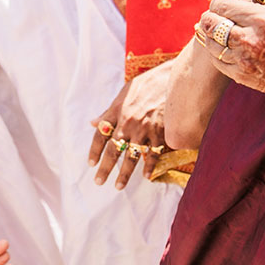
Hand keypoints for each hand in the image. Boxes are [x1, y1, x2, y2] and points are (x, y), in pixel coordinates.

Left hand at [89, 59, 176, 188]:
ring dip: (125, 173)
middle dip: (105, 168)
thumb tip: (93, 122)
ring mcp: (145, 129)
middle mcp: (128, 122)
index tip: (91, 163)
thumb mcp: (124, 93)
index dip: (94, 150)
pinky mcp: (161, 132)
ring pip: (132, 156)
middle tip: (99, 181)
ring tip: (119, 186)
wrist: (174, 78)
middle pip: (113, 149)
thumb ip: (109, 110)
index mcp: (116, 111)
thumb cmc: (148, 84)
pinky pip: (153, 154)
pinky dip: (149, 166)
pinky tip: (146, 176)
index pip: (101, 134)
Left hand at [197, 0, 264, 105]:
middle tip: (214, 18)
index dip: (217, 4)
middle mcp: (249, 39)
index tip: (220, 6)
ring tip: (221, 34)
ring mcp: (242, 59)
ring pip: (210, 42)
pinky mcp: (239, 74)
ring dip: (212, 36)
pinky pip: (216, 59)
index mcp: (262, 20)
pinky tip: (226, 48)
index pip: (221, 6)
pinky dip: (218, 52)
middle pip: (210, 23)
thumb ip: (253, 6)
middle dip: (210, 18)